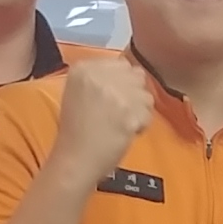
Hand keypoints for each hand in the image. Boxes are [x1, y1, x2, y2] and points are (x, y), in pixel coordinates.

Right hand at [48, 56, 154, 184]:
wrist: (74, 159)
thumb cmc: (77, 130)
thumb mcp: (79, 92)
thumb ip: (101, 77)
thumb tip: (130, 74)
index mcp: (83, 68)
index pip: (121, 64)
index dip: (122, 84)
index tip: (112, 101)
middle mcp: (98, 74)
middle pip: (136, 76)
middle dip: (133, 94)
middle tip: (120, 113)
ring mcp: (114, 92)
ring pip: (145, 95)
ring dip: (139, 110)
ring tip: (122, 124)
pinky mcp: (127, 111)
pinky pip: (148, 114)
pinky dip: (141, 125)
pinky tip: (125, 133)